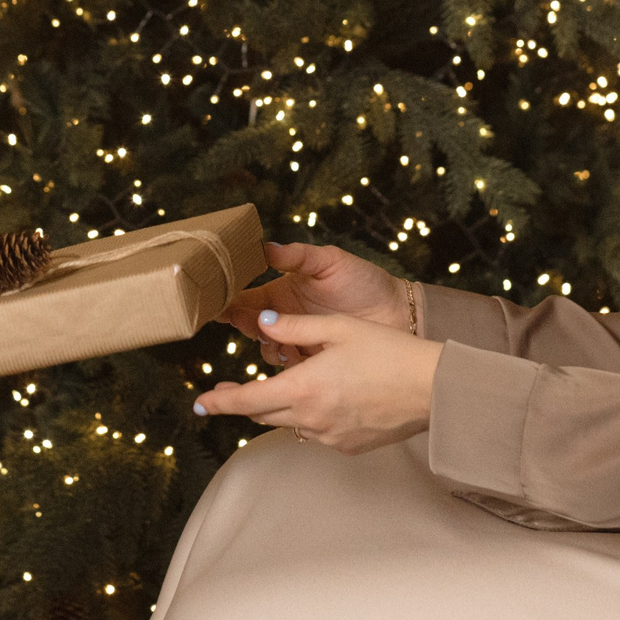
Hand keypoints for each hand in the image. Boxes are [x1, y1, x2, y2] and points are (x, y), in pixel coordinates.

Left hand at [194, 310, 440, 455]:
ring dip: (280, 407)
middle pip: (263, 414)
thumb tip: (260, 323)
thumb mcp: (338, 328)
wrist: (432, 388)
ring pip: (290, 423)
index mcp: (303, 387)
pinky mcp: (348, 447)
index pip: (247, 400)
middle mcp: (311, 418)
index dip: (219, 403)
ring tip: (284, 386)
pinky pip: (316, 432)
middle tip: (224, 392)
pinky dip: (310, 416)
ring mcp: (330, 437)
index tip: (199, 404)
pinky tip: (326, 398)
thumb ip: (294, 327)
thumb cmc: (389, 352)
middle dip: (242, 403)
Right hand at [221, 241, 411, 367]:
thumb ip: (298, 256)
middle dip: (246, 326)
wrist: (400, 313)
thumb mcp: (331, 262)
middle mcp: (286, 320)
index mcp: (283, 293)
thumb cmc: (365, 282)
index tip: (218, 304)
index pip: (248, 299)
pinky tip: (297, 359)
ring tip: (282, 342)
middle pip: (252, 327)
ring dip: (269, 347)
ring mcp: (299, 343)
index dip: (231, 302)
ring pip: (269, 351)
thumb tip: (266, 247)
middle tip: (251, 323)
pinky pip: (292, 371)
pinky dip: (289, 368)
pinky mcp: (314, 364)